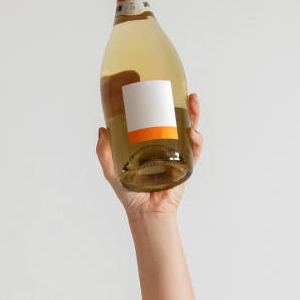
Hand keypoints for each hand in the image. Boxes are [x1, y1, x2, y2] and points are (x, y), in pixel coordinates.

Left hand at [96, 92, 203, 216]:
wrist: (145, 213)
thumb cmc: (129, 194)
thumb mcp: (111, 170)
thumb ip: (104, 152)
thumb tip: (102, 129)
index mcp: (148, 142)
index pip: (153, 116)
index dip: (155, 100)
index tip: (152, 86)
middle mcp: (164, 144)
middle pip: (174, 117)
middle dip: (179, 101)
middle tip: (176, 88)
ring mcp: (177, 153)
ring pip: (189, 128)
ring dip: (194, 114)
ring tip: (192, 102)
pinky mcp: (186, 166)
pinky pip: (195, 150)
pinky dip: (197, 140)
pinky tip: (194, 133)